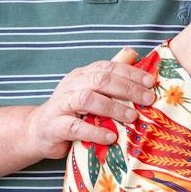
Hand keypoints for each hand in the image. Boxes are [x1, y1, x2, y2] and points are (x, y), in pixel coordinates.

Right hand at [26, 49, 155, 159]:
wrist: (39, 131)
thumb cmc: (72, 111)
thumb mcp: (91, 91)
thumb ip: (110, 75)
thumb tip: (134, 54)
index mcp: (82, 75)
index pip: (108, 67)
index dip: (130, 73)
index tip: (150, 82)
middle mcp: (71, 85)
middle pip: (100, 80)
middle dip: (127, 88)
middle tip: (148, 99)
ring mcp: (61, 105)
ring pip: (87, 99)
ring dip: (113, 108)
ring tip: (132, 117)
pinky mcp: (54, 126)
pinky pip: (75, 127)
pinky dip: (94, 131)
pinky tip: (110, 137)